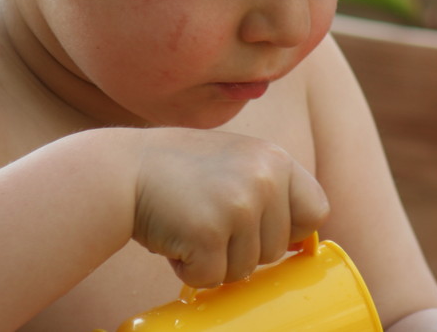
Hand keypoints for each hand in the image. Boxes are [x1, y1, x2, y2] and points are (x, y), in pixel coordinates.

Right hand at [131, 128, 328, 287]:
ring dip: (215, 260)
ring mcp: (239, 205)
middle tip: (208, 221)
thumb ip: (268, 188)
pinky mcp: (210, 233)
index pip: (316, 210)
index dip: (293, 230)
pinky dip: (190, 270)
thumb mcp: (234, 161)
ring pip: (246, 268)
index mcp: (275, 158)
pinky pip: (212, 278)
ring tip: (190, 224)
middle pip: (279, 249)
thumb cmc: (176, 171)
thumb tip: (306, 243)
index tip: (263, 232)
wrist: (120, 170)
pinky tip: (175, 237)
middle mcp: (264, 178)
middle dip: (243, 249)